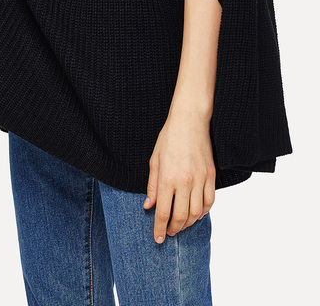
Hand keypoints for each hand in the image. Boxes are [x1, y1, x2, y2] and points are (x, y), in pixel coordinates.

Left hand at [143, 105, 215, 243]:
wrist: (189, 121)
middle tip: (169, 232)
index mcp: (167, 178)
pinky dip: (203, 212)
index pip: (163, 212)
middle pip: (181, 217)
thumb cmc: (169, 138)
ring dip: (189, 223)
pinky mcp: (211, 176)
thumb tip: (148, 206)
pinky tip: (196, 213)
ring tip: (181, 225)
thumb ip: (152, 185)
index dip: (159, 229)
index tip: (158, 239)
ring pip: (197, 213)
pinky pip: (209, 202)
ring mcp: (200, 180)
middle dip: (174, 229)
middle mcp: (185, 182)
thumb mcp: (154, 160)